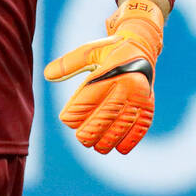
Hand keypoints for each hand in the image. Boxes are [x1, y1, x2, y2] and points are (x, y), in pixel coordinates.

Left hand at [44, 0, 164, 153]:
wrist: (143, 47)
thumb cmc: (110, 51)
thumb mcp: (89, 51)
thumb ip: (68, 63)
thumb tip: (47, 75)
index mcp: (112, 71)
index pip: (90, 98)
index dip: (76, 113)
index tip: (66, 120)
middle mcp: (128, 85)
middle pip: (106, 115)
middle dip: (91, 131)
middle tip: (81, 138)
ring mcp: (141, 97)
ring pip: (123, 125)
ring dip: (109, 140)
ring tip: (96, 146)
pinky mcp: (148, 106)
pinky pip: (140, 127)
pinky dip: (130, 140)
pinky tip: (119, 148)